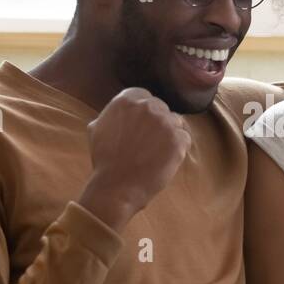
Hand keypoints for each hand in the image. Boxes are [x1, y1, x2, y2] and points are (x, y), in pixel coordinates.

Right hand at [79, 87, 191, 230]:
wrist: (115, 187)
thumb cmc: (105, 161)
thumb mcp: (98, 128)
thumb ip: (113, 114)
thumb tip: (120, 111)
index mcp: (126, 100)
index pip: (144, 97)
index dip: (144, 113)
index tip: (142, 126)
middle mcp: (147, 106)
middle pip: (161, 108)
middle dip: (157, 124)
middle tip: (149, 143)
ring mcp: (164, 122)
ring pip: (176, 121)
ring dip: (169, 134)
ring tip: (157, 152)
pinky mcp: (178, 139)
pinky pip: (185, 138)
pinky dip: (178, 148)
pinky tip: (165, 159)